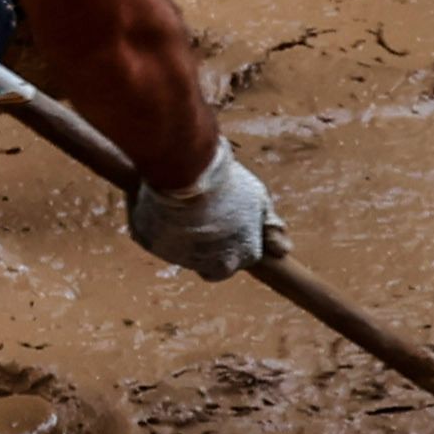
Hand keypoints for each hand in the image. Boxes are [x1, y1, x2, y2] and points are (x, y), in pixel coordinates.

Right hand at [123, 141, 281, 279]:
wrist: (184, 168)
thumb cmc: (225, 182)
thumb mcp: (258, 199)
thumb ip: (271, 227)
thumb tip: (283, 252)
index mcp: (243, 255)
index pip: (242, 258)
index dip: (234, 237)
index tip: (226, 218)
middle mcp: (214, 265)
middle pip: (211, 263)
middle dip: (209, 245)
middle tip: (203, 215)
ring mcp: (180, 258)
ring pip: (182, 252)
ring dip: (183, 235)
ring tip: (183, 204)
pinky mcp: (151, 245)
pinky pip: (155, 238)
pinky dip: (158, 226)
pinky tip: (161, 204)